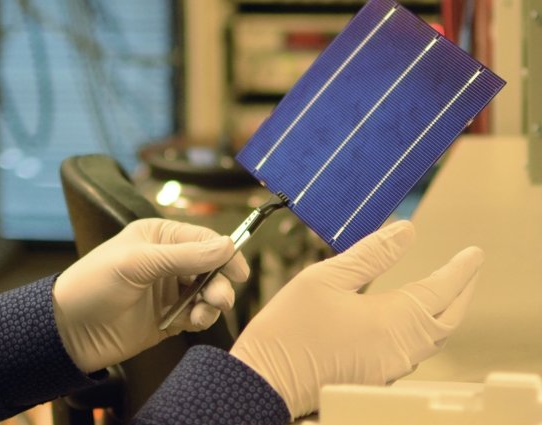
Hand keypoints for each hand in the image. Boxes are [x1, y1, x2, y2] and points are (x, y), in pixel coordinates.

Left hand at [53, 218, 248, 372]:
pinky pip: (198, 315)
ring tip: (202, 314)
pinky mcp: (169, 318)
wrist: (70, 331)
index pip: (203, 239)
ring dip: (212, 303)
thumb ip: (183, 255)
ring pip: (209, 292)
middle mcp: (166, 261)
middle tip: (219, 299)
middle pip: (212, 267)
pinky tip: (192, 323)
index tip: (238, 272)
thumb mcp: (136, 263)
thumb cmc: (93, 285)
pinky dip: (202, 319)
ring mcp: (168, 290)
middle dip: (220, 282)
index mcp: (158, 237)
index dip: (224, 253)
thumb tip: (227, 245)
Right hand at [230, 220, 481, 417]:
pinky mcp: (374, 378)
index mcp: (392, 321)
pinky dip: (421, 331)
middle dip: (460, 293)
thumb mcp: (324, 279)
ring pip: (431, 340)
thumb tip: (405, 231)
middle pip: (446, 320)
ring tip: (442, 293)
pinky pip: (411, 353)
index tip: (473, 254)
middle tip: (466, 271)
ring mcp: (388, 369)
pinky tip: (407, 321)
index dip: (460, 270)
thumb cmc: (287, 330)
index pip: (441, 290)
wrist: (264, 381)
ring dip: (442, 314)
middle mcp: (399, 349)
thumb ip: (370, 255)